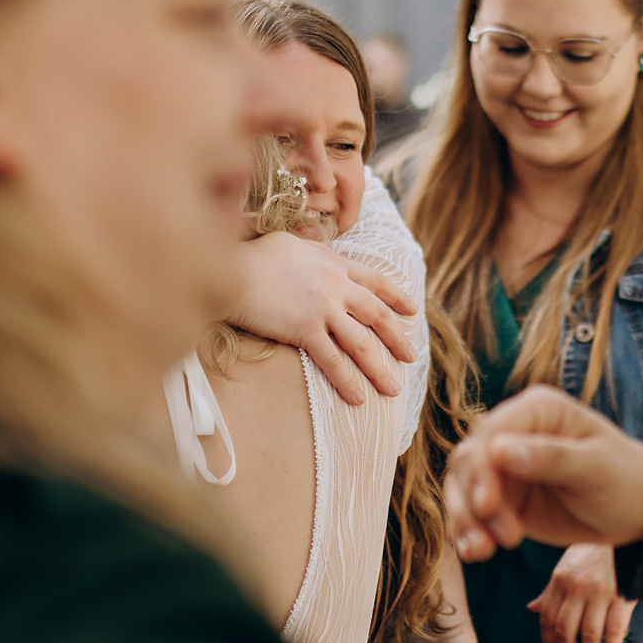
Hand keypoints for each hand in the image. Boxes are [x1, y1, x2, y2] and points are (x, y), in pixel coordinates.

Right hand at [228, 231, 415, 405]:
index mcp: (334, 264)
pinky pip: (332, 360)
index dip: (396, 297)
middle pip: (376, 315)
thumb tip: (317, 253)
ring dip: (379, 369)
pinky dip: (347, 381)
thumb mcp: (291, 244)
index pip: (375, 281)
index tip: (411, 310)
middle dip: (397, 338)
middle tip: (411, 357)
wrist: (231, 270)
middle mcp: (335, 285)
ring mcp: (322, 308)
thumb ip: (312, 251)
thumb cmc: (254, 256)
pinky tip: (359, 398)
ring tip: (392, 388)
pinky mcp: (305, 329)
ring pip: (361, 343)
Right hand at [447, 387, 642, 560]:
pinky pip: (472, 510)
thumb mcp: (595, 468)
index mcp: (538, 410)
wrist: (635, 509)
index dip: (481, 470)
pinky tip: (475, 553)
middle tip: (499, 539)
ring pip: (462, 486)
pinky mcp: (503, 494)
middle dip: (473, 501)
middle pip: (468, 460)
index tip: (488, 506)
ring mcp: (504, 464)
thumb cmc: (623, 479)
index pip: (491, 433)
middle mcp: (514, 431)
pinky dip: (468, 531)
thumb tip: (500, 451)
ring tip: (482, 551)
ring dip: (466, 520)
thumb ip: (551, 458)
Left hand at [529, 543, 635, 642]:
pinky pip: (614, 630)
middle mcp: (576, 587)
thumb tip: (532, 608)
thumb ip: (551, 588)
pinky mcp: (622, 597)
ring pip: (588, 636)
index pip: (547, 619)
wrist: (627, 531)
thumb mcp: (567, 563)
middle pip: (565, 631)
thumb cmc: (595, 549)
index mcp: (560, 579)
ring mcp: (600, 593)